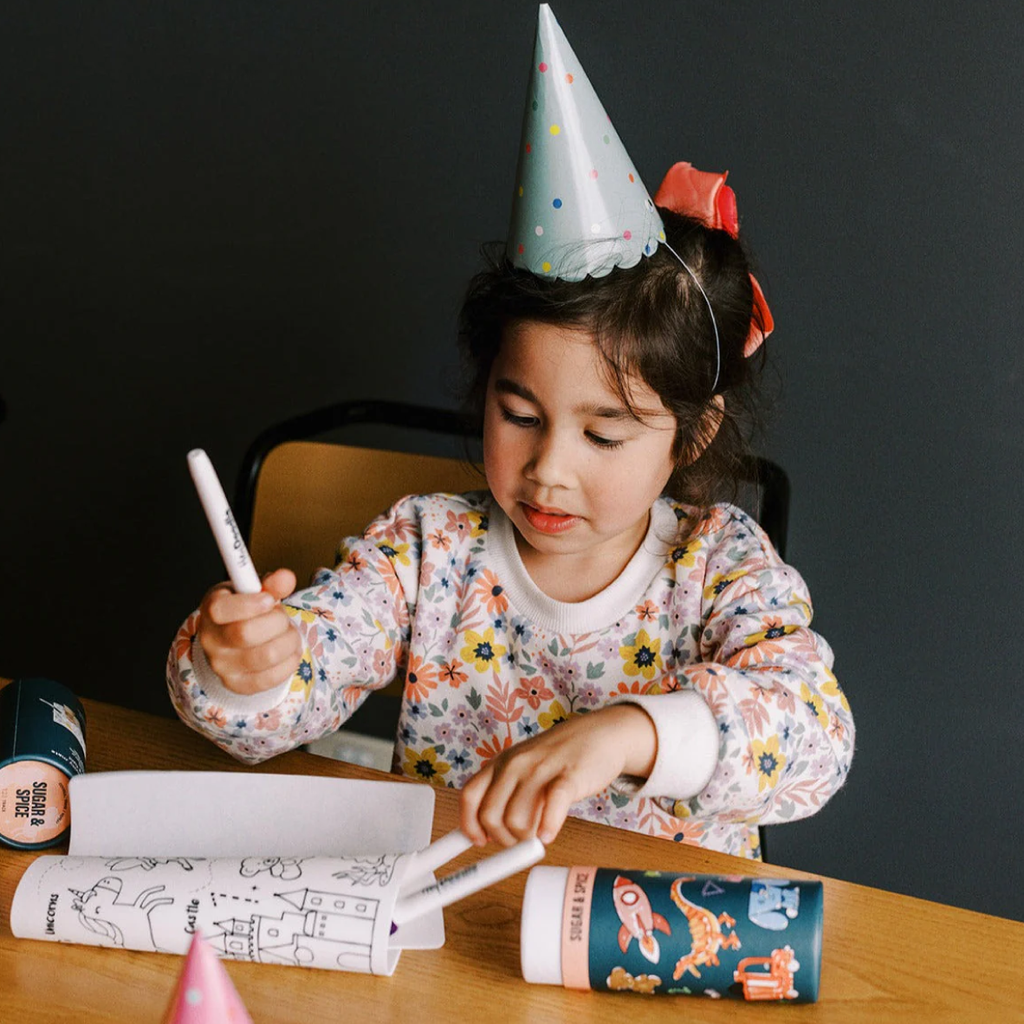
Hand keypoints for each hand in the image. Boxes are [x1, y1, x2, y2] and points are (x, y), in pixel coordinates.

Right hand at [197, 568, 302, 694]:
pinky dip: (290, 661)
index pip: (220, 609)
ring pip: (267, 656)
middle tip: (281, 617)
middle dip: (277, 622)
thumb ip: (271, 584)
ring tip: (288, 633)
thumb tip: (286, 578)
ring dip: (289, 641)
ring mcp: (222, 666)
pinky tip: (288, 651)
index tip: (269, 600)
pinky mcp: (237, 685)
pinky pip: (272, 677)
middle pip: (246, 634)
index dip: (250, 604)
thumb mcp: (255, 592)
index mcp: (212, 608)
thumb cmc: (247, 612)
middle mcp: (211, 640)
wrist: (234, 644)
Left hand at [459, 704, 656, 846]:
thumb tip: (490, 831)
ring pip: (516, 820)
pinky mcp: (568, 776)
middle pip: (489, 815)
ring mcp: (540, 769)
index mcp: (501, 762)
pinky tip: (550, 833)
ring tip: (539, 835)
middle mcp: (515, 764)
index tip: (479, 842)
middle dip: (502, 839)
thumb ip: (507, 792)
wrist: (601, 733)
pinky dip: (548, 828)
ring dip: (525, 839)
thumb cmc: (561, 756)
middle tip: (518, 844)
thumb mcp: (525, 766)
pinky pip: (551, 807)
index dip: (469, 825)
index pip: (469, 797)